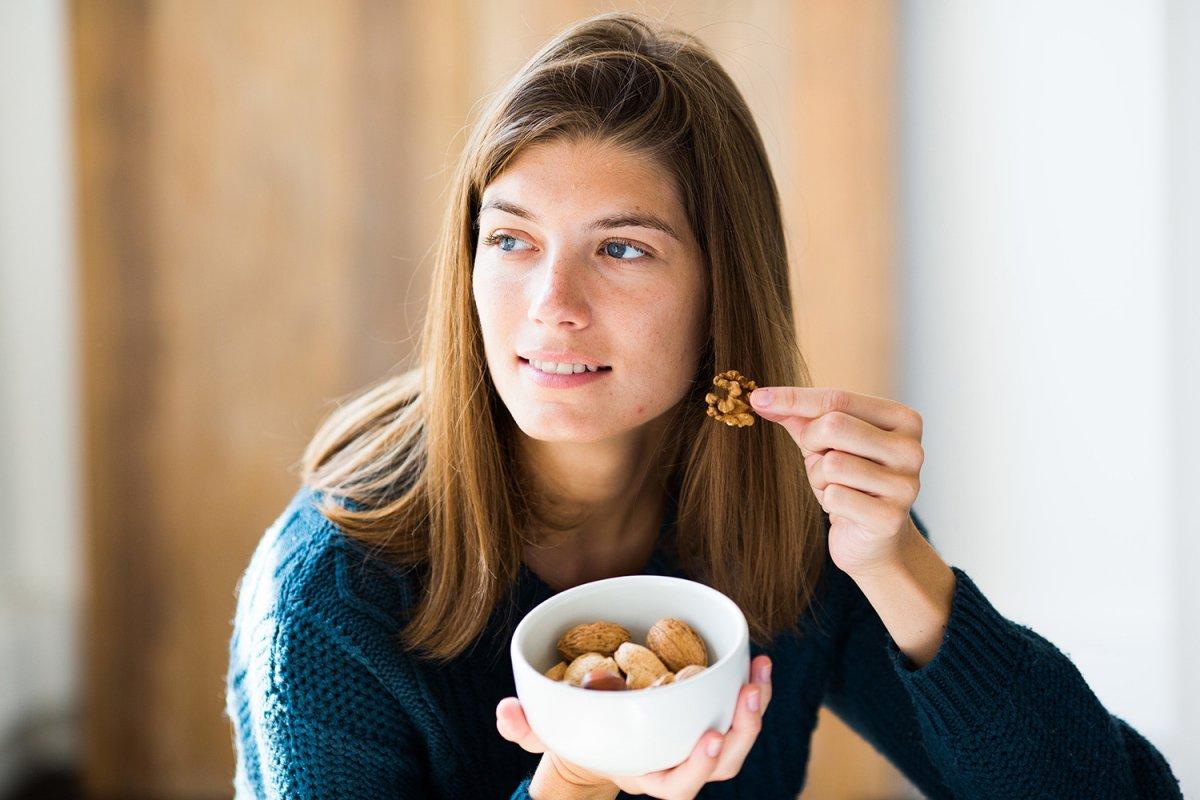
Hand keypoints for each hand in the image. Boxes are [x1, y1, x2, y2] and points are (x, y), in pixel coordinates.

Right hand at [496, 654, 773, 798]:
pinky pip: (735, 712)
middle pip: (723, 765)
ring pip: (738, 739)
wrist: (593, 740)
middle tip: (748, 695)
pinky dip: (750, 688)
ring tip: (760, 671)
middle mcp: (677, 766)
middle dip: (741, 732)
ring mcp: (694, 742)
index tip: (710, 739)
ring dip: (754, 707)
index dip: (696, 767)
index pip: (677, 786)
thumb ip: (524, 727)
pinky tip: (756, 662)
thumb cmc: (570, 737)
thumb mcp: (544, 734)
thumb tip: (505, 710)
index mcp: (645, 775)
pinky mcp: (706, 717)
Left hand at [749, 386, 924, 577]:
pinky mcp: (890, 518)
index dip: (794, 398)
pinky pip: (835, 497)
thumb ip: (800, 417)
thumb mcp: (825, 443)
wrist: (873, 542)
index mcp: (903, 420)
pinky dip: (828, 502)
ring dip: (819, 477)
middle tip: (819, 459)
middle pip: (834, 426)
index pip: (838, 399)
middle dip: (812, 443)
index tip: (758, 397)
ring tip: (836, 488)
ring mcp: (905, 485)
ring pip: (831, 464)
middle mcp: (911, 449)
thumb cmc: (849, 482)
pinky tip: (845, 509)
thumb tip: (761, 398)